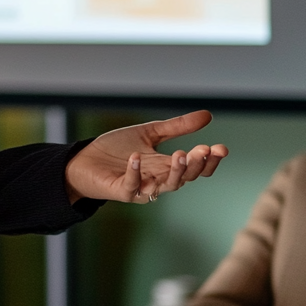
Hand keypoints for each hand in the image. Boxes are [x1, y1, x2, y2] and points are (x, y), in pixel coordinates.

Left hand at [65, 111, 225, 203]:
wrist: (84, 160)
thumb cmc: (115, 149)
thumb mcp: (149, 133)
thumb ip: (176, 127)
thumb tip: (208, 114)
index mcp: (166, 167)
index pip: (195, 168)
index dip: (209, 161)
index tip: (221, 148)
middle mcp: (157, 180)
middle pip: (185, 178)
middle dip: (196, 165)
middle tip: (204, 150)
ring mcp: (141, 188)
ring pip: (166, 186)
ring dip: (175, 172)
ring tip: (181, 154)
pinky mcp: (122, 191)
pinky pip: (133, 186)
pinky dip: (135, 172)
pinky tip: (137, 156)